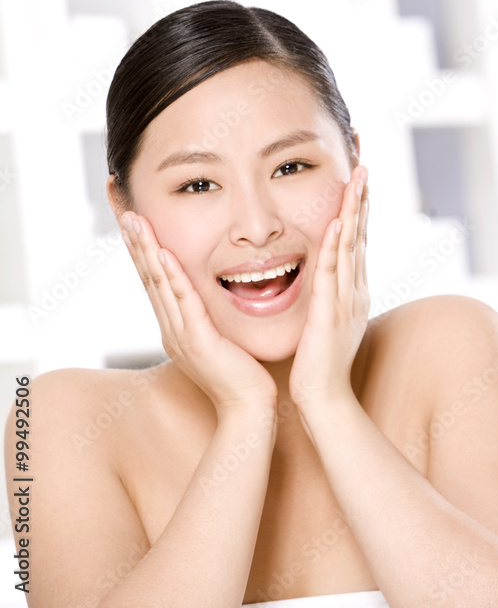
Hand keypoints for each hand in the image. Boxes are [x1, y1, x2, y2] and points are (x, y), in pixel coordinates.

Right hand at [120, 212, 277, 411]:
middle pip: (149, 278)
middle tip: (126, 213)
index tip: (136, 224)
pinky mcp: (197, 340)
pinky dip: (172, 275)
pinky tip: (163, 253)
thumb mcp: (220, 338)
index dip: (144, 252)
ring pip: (159, 284)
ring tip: (136, 223)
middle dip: (137, 244)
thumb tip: (214, 295)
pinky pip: (182, 301)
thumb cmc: (242, 374)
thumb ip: (211, 316)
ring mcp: (181, 335)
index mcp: (176, 328)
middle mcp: (171, 329)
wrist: (248, 407)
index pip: (155, 282)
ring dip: (147, 250)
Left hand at [289, 165, 369, 416]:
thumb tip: (327, 282)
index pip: (357, 241)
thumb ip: (330, 299)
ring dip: (354, 211)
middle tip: (364, 166)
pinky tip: (337, 222)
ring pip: (352, 246)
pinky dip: (336, 245)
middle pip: (361, 235)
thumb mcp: (329, 323)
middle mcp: (355, 290)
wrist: (324, 400)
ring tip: (358, 180)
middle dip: (362, 200)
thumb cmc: (321, 365)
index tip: (359, 182)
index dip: (359, 210)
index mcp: (353, 291)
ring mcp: (346, 300)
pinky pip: (333, 273)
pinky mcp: (330, 312)